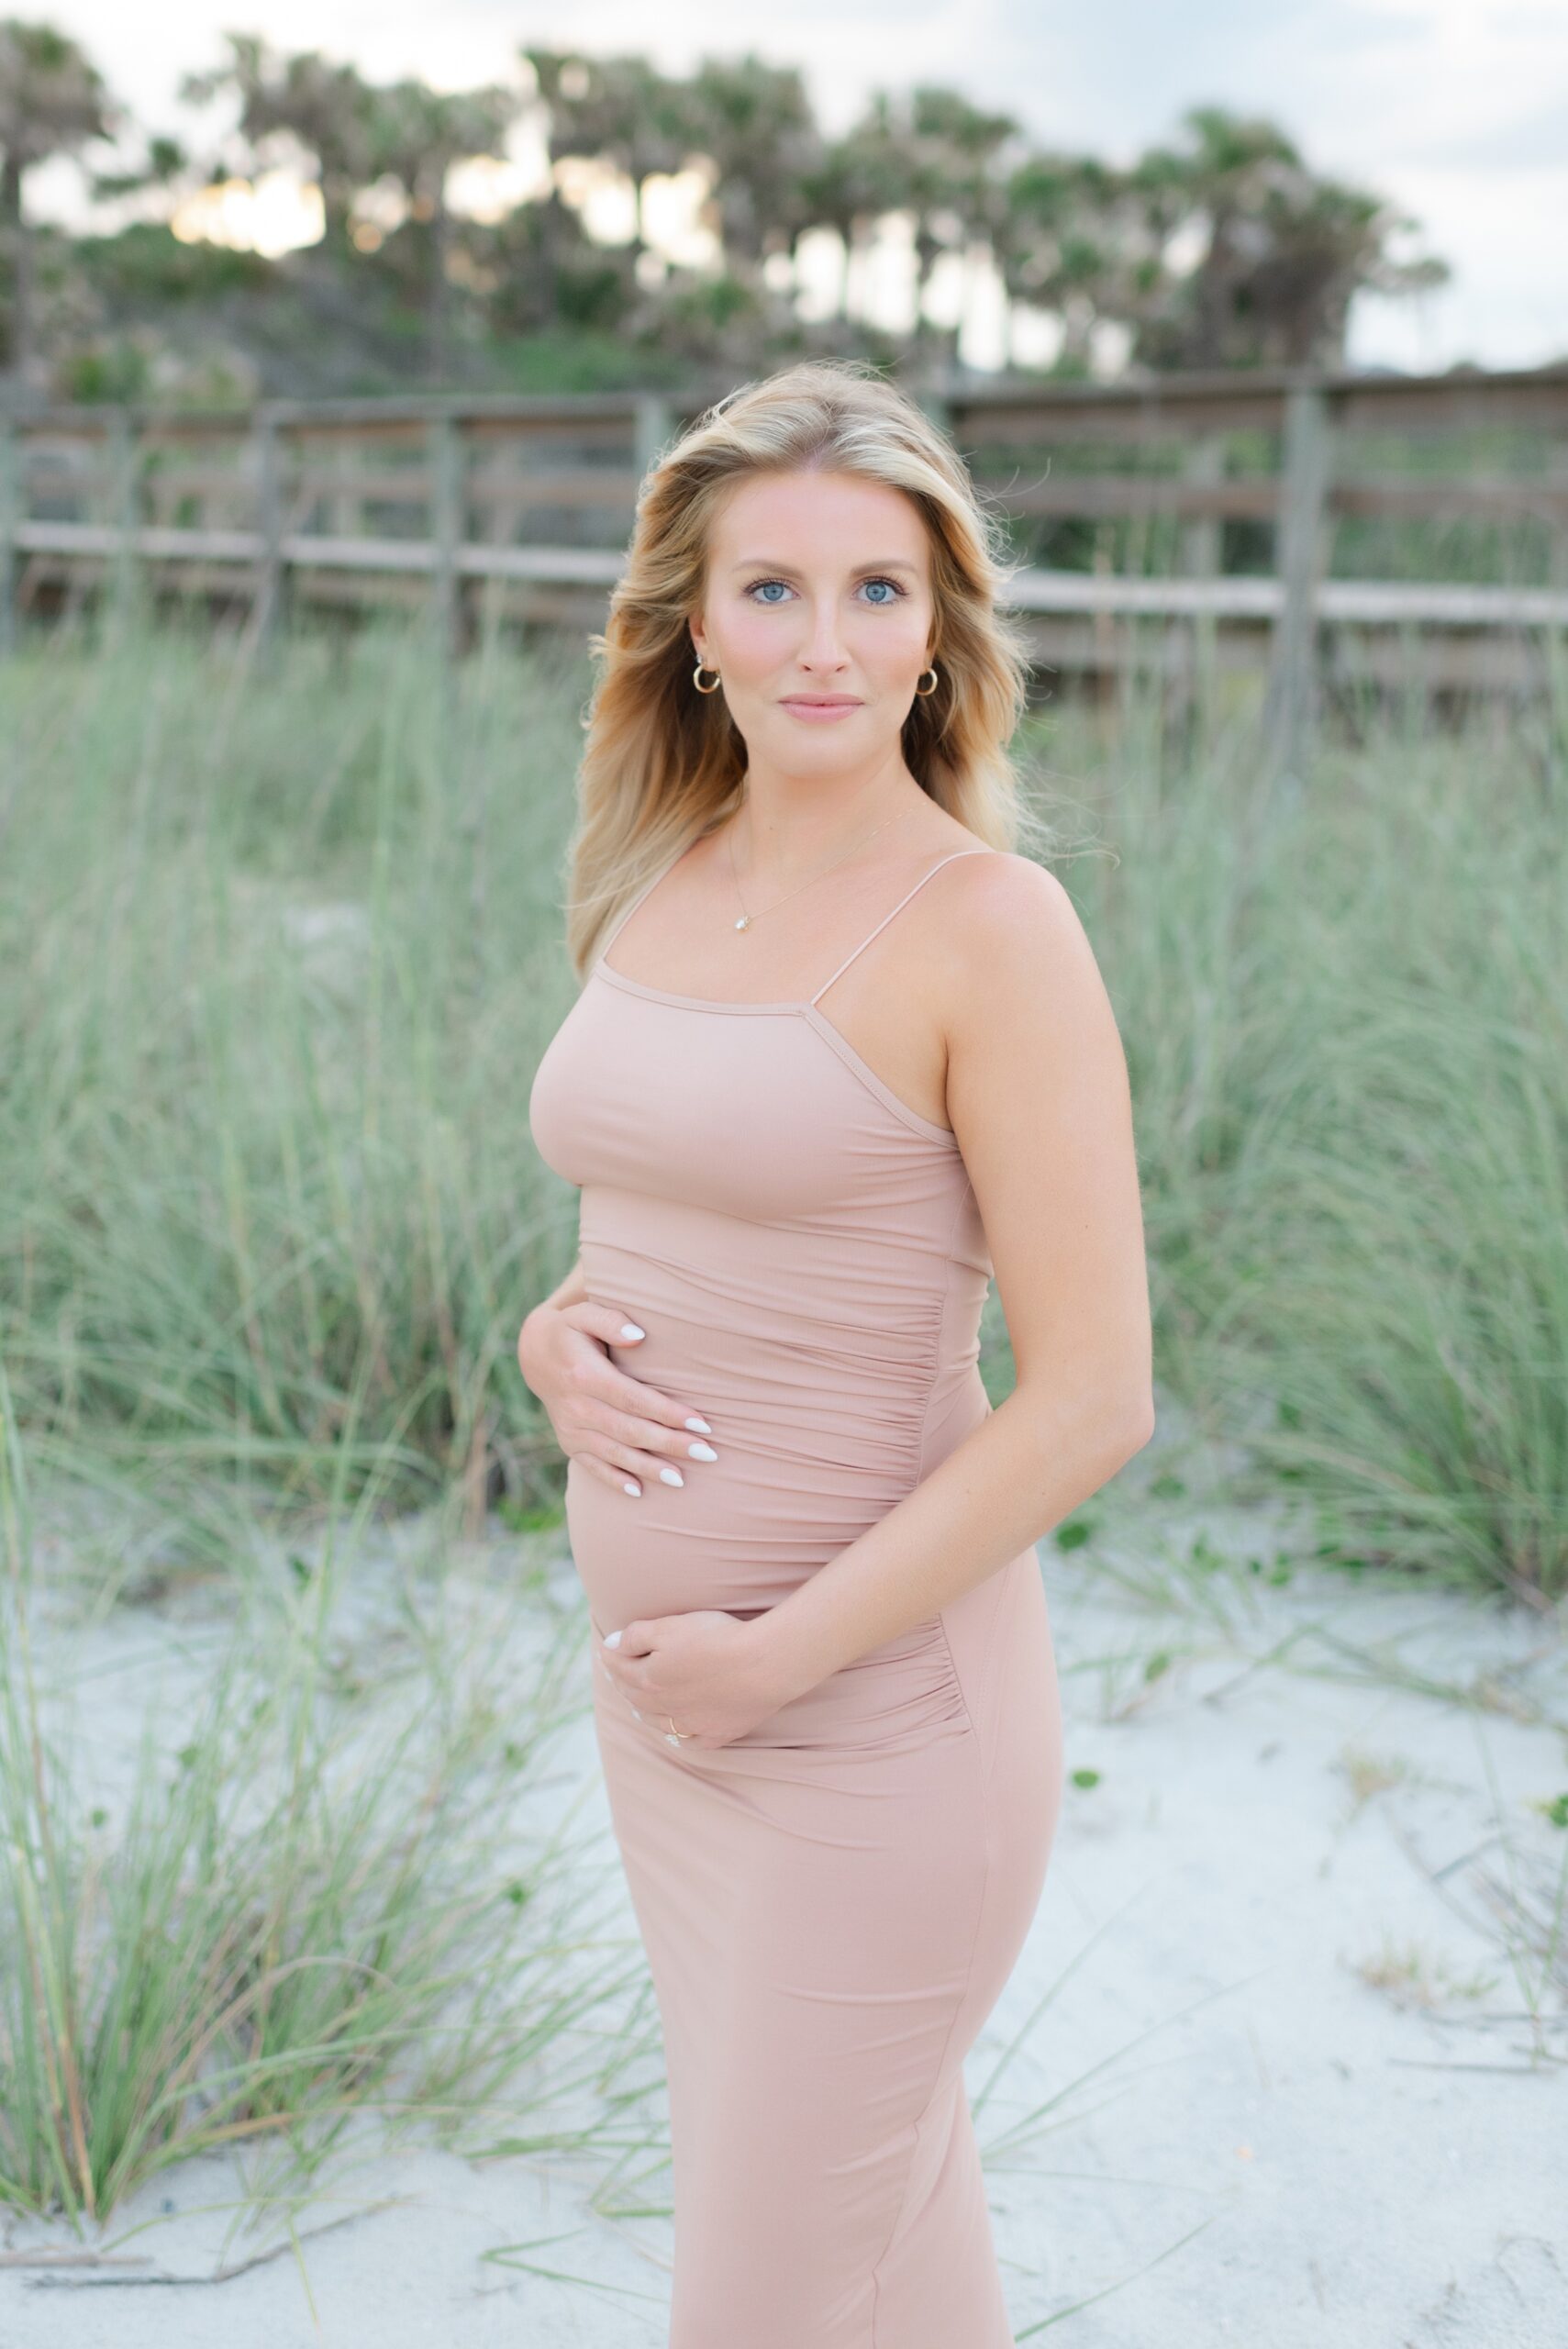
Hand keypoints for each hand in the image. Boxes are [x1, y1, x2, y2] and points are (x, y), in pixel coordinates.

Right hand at [517, 1299, 718, 1498]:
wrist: (534, 1354)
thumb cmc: (571, 1329)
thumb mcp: (583, 1313)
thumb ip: (610, 1320)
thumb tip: (638, 1337)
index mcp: (585, 1375)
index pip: (633, 1399)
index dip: (668, 1413)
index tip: (702, 1423)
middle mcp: (577, 1407)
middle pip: (630, 1430)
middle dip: (670, 1444)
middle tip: (707, 1454)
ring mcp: (571, 1429)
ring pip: (616, 1453)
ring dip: (650, 1468)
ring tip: (682, 1479)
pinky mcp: (569, 1443)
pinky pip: (593, 1466)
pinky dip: (615, 1480)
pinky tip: (640, 1492)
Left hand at [595, 1610, 784, 1749]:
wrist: (762, 1664)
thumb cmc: (716, 1639)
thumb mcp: (670, 1627)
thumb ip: (636, 1636)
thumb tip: (611, 1645)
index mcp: (650, 1679)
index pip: (621, 1668)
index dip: (611, 1657)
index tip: (605, 1649)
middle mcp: (666, 1706)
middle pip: (636, 1696)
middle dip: (623, 1683)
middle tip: (616, 1675)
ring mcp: (693, 1723)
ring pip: (659, 1722)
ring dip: (644, 1712)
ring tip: (637, 1706)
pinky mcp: (718, 1733)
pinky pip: (692, 1740)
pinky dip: (681, 1736)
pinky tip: (679, 1732)